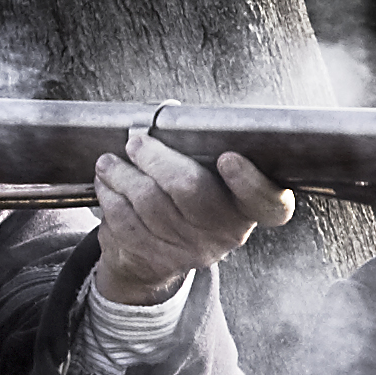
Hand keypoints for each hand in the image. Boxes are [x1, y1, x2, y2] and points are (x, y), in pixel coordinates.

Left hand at [92, 130, 293, 303]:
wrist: (154, 258)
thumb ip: (200, 153)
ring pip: (149, 202)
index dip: (251, 182)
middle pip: (190, 189)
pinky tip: (107, 185)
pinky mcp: (158, 258)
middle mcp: (226, 233)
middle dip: (155, 159)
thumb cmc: (182, 203)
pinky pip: (127, 221)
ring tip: (109, 162)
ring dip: (123, 176)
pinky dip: (111, 197)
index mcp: (247, 208)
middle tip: (136, 143)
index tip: (228, 158)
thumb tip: (170, 116)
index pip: (268, 203)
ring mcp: (192, 249)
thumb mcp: (206, 180)